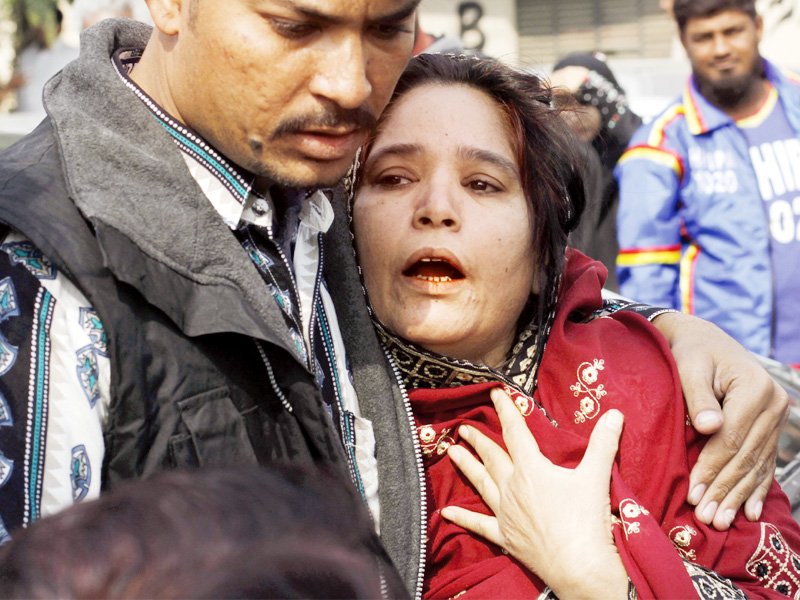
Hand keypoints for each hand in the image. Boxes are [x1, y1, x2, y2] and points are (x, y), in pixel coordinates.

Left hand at [440, 388, 628, 598]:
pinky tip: (446, 513)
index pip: (515, 432)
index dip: (506, 410)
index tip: (494, 394)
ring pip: (481, 484)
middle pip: (492, 457)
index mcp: (531, 469)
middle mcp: (512, 488)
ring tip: (451, 453)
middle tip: (463, 427)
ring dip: (466, 467)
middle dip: (478, 439)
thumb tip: (615, 414)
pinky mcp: (505, 537)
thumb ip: (603, 443)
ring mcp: (506, 513)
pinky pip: (479, 525)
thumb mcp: (596, 477)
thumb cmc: (586, 520)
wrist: (579, 567)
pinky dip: (463, 518)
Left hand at [652, 312, 788, 528]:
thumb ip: (698, 398)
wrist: (702, 340)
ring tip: (721, 521)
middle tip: (707, 518)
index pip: (731, 439)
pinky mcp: (770, 426)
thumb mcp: (688, 368)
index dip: (712, 469)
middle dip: (724, 489)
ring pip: (756, 464)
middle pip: (745, 456)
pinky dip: (755, 487)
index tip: (694, 495)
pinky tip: (749, 512)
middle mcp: (773, 404)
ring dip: (738, 496)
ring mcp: (775, 417)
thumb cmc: (689, 353)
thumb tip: (708, 428)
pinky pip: (764, 461)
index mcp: (755, 388)